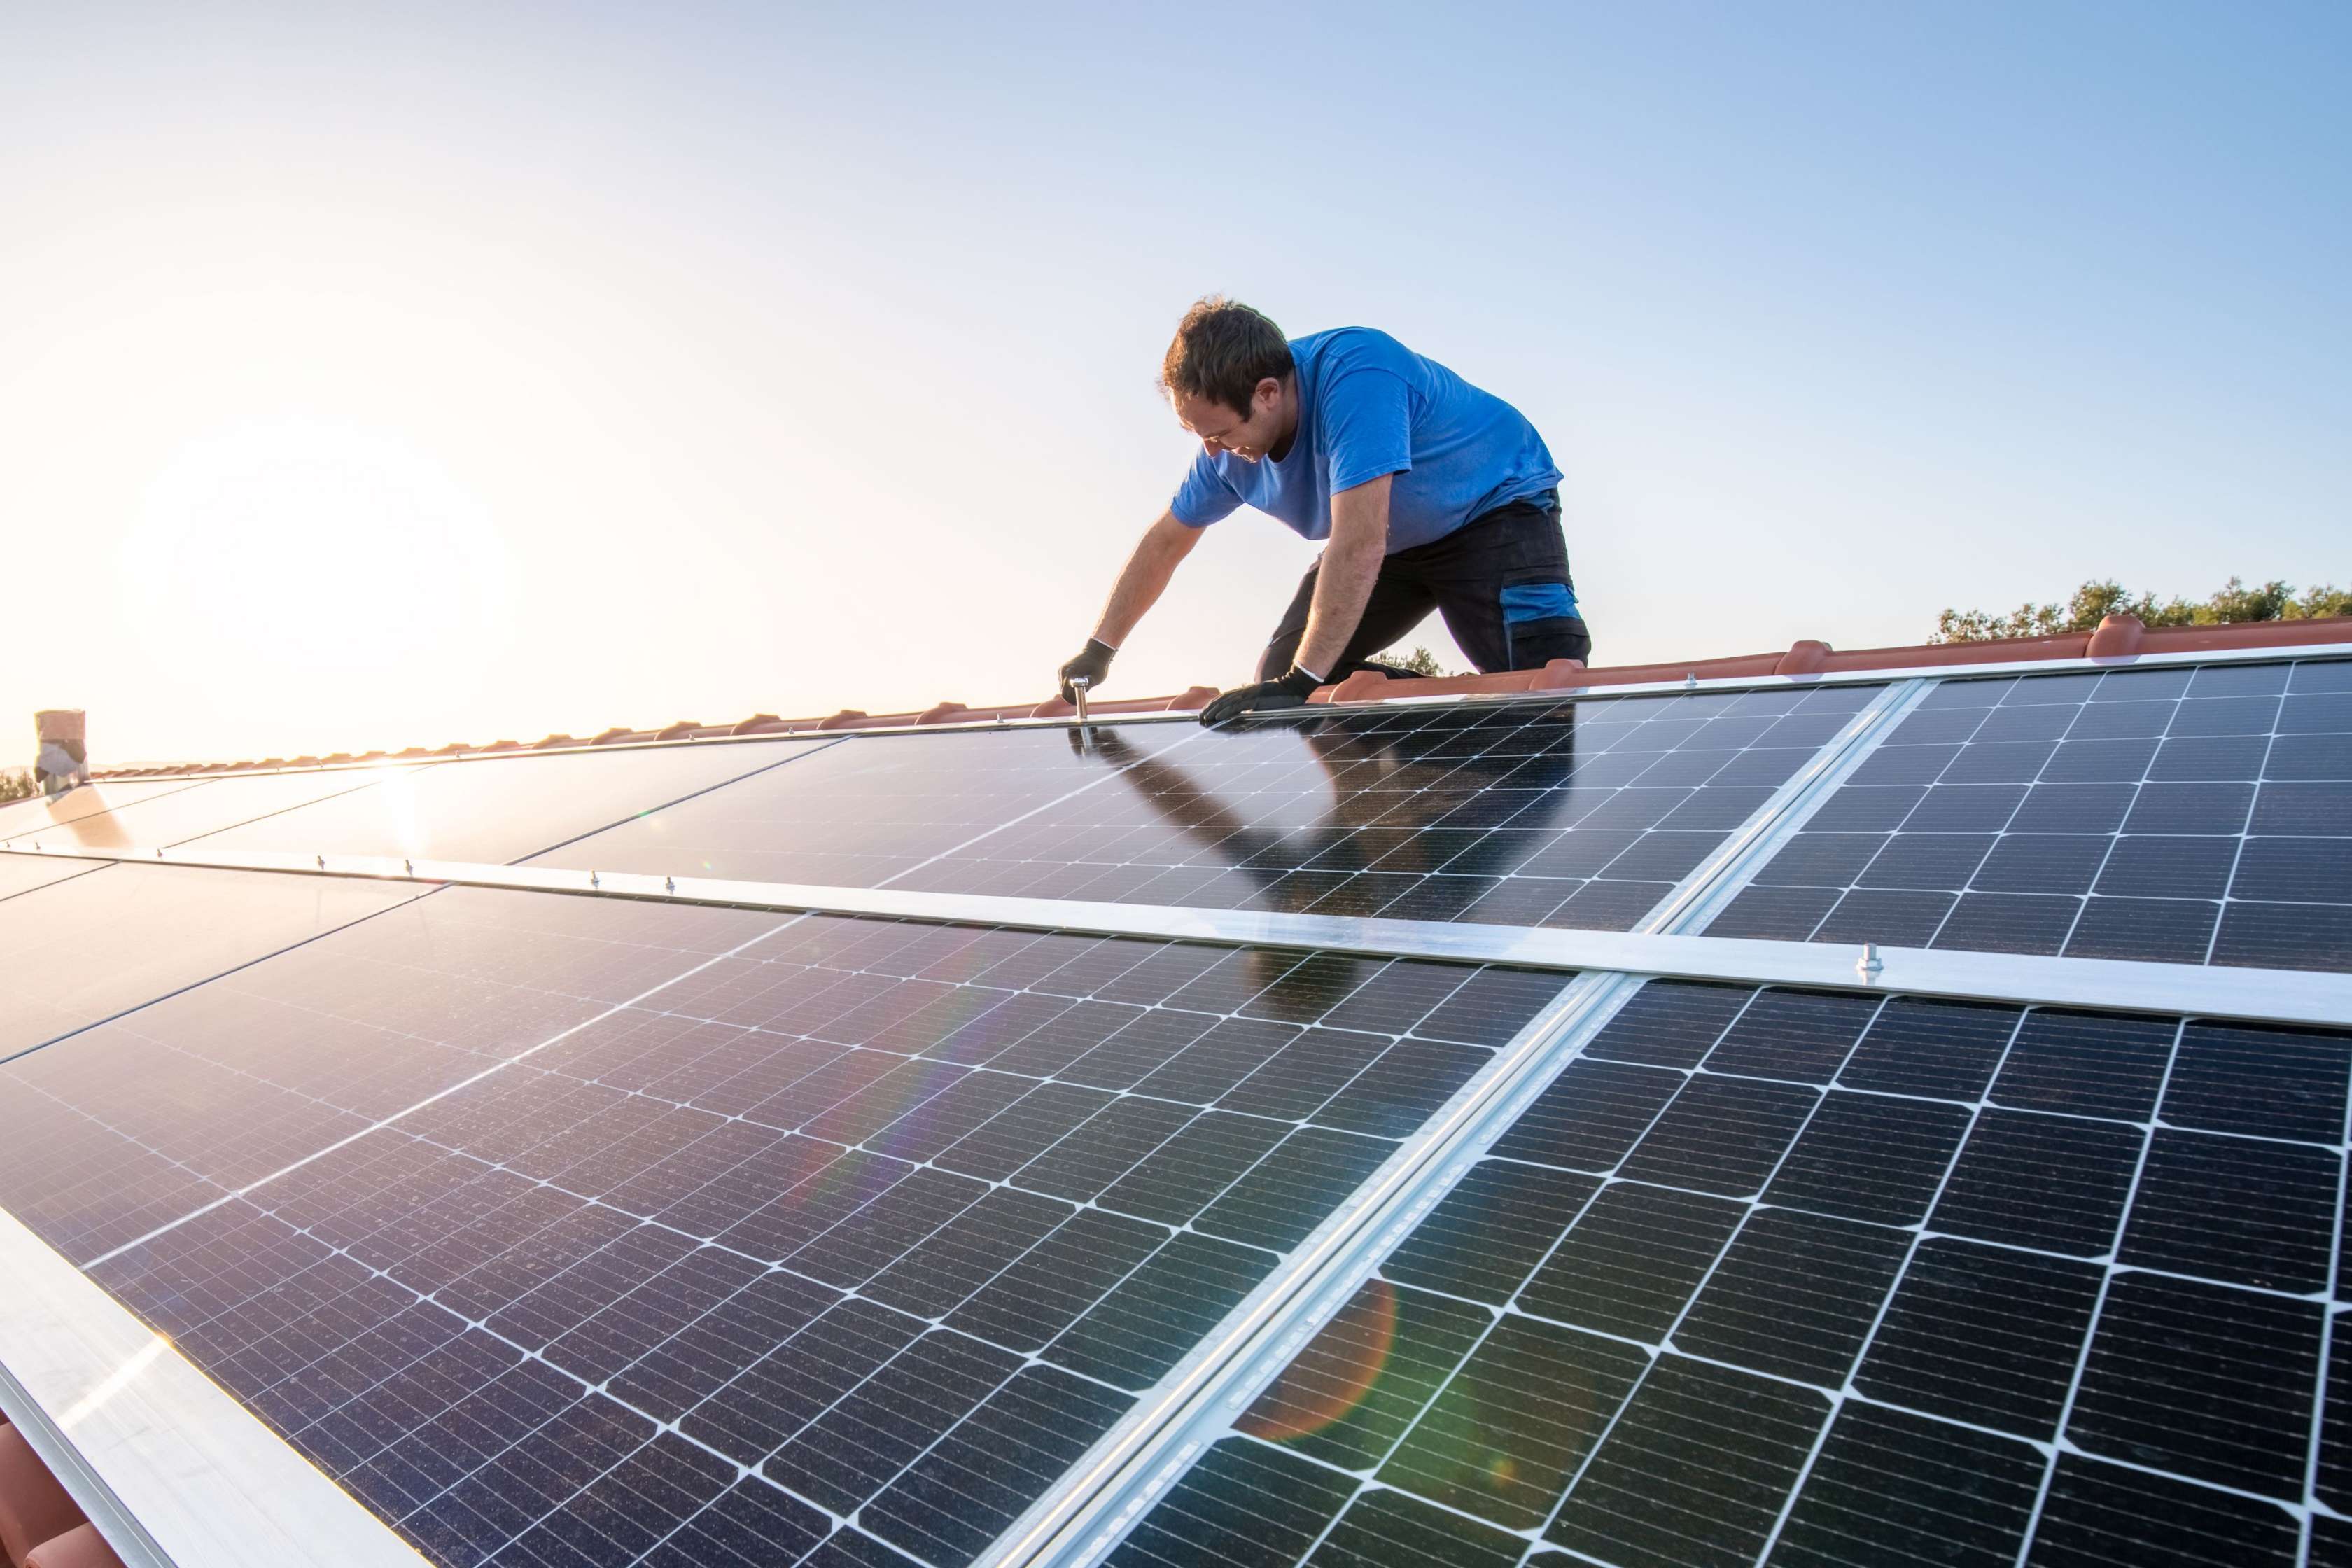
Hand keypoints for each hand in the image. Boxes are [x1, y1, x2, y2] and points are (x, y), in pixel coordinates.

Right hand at [1058, 639, 1116, 703]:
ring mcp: (1062, 670)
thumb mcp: (1096, 678)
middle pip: (1063, 692)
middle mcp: (1064, 672)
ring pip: (1063, 687)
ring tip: (1081, 687)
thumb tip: (1080, 694)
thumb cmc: (1098, 666)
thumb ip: (1087, 686)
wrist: (1096, 652)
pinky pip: (1063, 681)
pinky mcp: (1063, 668)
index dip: (1072, 700)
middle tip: (1081, 696)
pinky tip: (1077, 681)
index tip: (1079, 702)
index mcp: (1070, 674)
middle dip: (1071, 696)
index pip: (1066, 695)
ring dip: (1070, 690)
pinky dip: (1069, 684)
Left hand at [1199, 664, 1323, 726]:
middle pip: (1223, 699)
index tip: (1205, 711)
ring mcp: (1250, 695)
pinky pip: (1237, 706)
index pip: (1226, 697)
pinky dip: (1226, 711)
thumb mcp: (1264, 693)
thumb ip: (1253, 694)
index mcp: (1247, 691)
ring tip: (1205, 718)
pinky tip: (1218, 716)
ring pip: (1227, 702)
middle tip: (1199, 717)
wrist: (1294, 687)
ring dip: (1214, 711)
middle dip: (1210, 708)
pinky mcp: (1256, 700)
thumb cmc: (1281, 692)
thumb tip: (1245, 692)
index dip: (1214, 704)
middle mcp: (1246, 692)